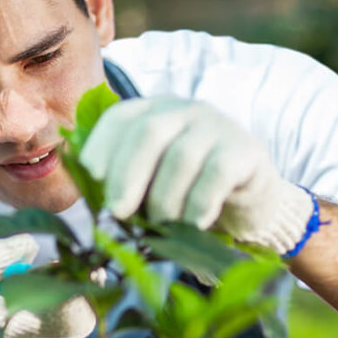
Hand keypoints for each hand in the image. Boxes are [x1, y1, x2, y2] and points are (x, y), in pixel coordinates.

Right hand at [0, 234, 95, 337]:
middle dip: (68, 292)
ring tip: (12, 308)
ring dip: (52, 312)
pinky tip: (13, 328)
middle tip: (49, 275)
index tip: (84, 264)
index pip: (75, 312)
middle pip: (78, 321)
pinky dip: (43, 330)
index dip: (86, 285)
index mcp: (10, 334)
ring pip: (66, 333)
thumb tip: (33, 245)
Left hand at [79, 96, 313, 254]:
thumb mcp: (150, 186)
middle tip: (118, 212)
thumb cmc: (187, 196)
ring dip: (164, 199)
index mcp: (153, 113)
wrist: (249, 204)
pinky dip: (199, 202)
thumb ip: (121, 186)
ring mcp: (219, 127)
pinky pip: (217, 173)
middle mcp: (185, 111)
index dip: (100, 145)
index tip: (91, 177)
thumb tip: (88, 202)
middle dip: (127, 175)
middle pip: (148, 132)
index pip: (120, 118)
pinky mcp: (247, 151)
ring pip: (181, 156)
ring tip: (160, 226)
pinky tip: (194, 222)